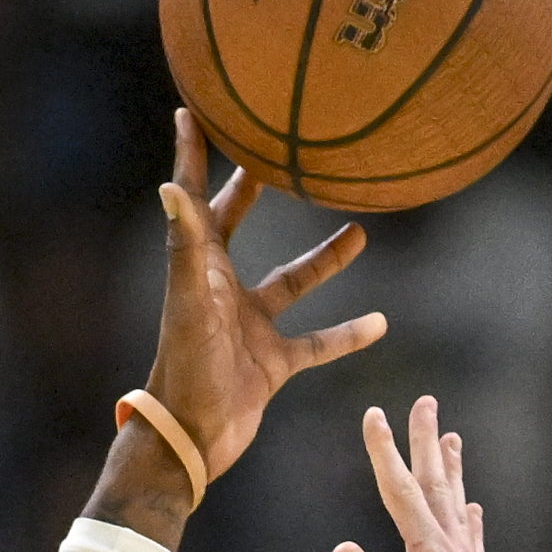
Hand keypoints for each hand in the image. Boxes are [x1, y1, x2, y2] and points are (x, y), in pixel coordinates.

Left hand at [138, 109, 386, 487]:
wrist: (193, 440)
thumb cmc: (186, 370)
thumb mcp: (190, 303)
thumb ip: (186, 246)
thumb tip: (171, 186)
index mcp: (200, 267)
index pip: (195, 198)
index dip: (192, 156)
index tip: (190, 111)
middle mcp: (223, 288)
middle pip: (239, 224)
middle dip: (253, 188)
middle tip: (275, 151)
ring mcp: (251, 326)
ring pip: (293, 281)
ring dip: (325, 260)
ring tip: (359, 230)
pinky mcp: (272, 362)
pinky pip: (317, 342)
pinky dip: (346, 335)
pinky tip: (379, 324)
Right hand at [330, 395, 533, 551]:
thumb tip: (340, 549)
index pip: (404, 497)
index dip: (387, 455)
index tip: (374, 414)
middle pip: (438, 491)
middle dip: (427, 445)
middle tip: (425, 403)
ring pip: (459, 511)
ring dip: (452, 473)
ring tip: (453, 439)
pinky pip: (473, 545)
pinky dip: (470, 520)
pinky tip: (474, 513)